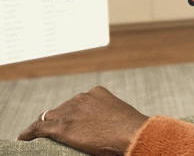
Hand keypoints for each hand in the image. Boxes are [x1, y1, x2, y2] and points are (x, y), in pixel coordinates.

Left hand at [18, 86, 148, 155]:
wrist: (132, 133)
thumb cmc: (131, 128)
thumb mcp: (119, 114)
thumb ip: (107, 114)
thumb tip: (105, 126)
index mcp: (96, 92)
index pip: (77, 102)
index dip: (73, 113)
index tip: (75, 122)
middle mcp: (81, 98)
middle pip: (62, 108)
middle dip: (61, 119)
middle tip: (63, 132)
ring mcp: (71, 111)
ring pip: (50, 117)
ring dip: (49, 126)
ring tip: (41, 135)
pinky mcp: (63, 127)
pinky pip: (39, 128)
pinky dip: (29, 132)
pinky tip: (23, 138)